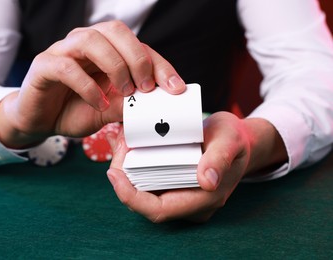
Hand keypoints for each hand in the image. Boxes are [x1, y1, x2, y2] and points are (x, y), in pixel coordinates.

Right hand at [0, 21, 185, 147]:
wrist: (40, 120)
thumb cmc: (74, 110)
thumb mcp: (108, 111)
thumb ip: (127, 106)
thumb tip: (153, 107)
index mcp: (105, 50)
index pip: (137, 45)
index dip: (159, 64)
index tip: (175, 87)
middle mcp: (85, 44)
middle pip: (115, 30)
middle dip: (137, 58)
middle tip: (147, 87)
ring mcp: (63, 51)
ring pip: (90, 40)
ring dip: (115, 66)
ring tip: (125, 92)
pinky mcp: (43, 65)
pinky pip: (66, 66)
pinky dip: (87, 86)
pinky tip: (98, 103)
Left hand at [106, 112, 286, 222]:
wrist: (238, 140)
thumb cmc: (234, 139)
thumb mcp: (230, 140)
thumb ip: (220, 159)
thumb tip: (208, 181)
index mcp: (204, 199)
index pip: (159, 210)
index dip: (131, 197)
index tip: (114, 173)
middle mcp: (189, 203)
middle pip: (144, 200)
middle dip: (123, 176)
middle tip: (118, 144)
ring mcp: (181, 194)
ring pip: (143, 190)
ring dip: (126, 169)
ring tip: (120, 141)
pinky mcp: (174, 184)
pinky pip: (148, 180)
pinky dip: (134, 164)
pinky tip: (128, 145)